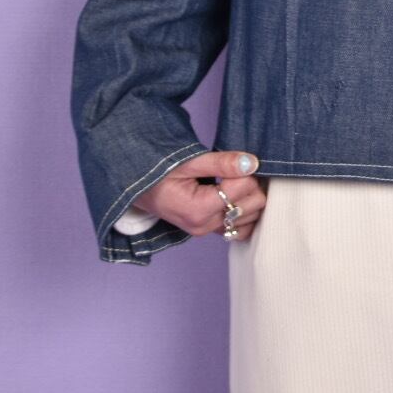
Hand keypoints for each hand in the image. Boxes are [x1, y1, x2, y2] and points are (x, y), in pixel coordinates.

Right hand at [129, 150, 266, 240]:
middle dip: (251, 184)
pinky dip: (245, 212)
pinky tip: (235, 197)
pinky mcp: (210, 231)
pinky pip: (242, 228)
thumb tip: (251, 163)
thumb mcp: (187, 161)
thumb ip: (221, 162)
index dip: (245, 170)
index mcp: (198, 209)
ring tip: (233, 182)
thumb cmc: (158, 172)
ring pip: (253, 217)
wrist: (138, 188)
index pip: (244, 187)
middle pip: (254, 204)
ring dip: (249, 197)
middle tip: (234, 170)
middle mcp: (205, 226)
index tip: (232, 162)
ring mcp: (208, 231)